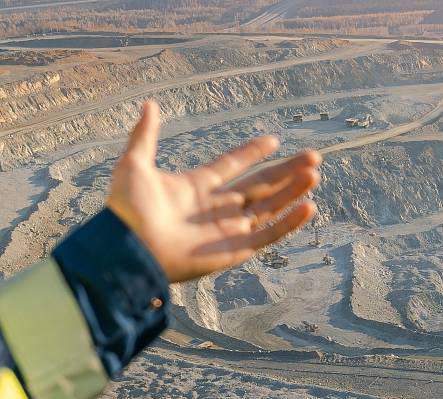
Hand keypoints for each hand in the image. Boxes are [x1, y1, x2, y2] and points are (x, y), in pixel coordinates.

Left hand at [106, 101, 321, 282]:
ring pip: (269, 208)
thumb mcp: (134, 164)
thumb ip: (145, 135)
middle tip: (313, 156)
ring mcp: (227, 230)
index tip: (274, 140)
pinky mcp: (234, 250)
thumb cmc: (128, 210)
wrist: (128, 248)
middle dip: (287, 171)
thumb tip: (150, 104)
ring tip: (314, 174)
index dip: (253, 152)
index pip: (233, 165)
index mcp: (197, 186)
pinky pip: (268, 235)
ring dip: (293, 191)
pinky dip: (289, 223)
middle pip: (260, 186)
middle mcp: (217, 207)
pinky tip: (308, 207)